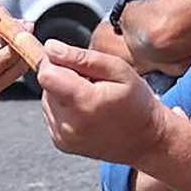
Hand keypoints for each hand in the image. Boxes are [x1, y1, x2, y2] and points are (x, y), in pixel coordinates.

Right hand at [0, 13, 24, 120]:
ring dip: (13, 50)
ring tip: (9, 29)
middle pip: (17, 66)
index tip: (23, 22)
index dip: (18, 38)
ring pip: (11, 70)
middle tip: (21, 25)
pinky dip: (2, 58)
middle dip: (22, 44)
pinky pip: (1, 75)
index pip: (8, 56)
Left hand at [35, 40, 165, 163]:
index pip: (46, 73)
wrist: (144, 140)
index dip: (58, 61)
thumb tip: (51, 48)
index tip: (78, 64)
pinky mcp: (60, 141)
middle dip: (64, 76)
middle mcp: (69, 124)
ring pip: (47, 98)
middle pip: (46, 85)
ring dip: (64, 92)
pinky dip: (65, 107)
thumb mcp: (118, 70)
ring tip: (91, 97)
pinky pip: (51, 113)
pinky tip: (86, 110)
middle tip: (92, 83)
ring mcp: (63, 136)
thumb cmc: (136, 104)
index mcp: (84, 103)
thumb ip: (83, 57)